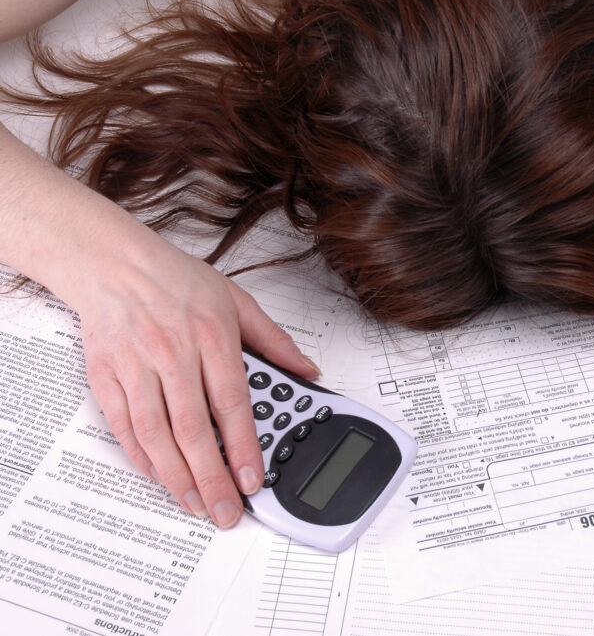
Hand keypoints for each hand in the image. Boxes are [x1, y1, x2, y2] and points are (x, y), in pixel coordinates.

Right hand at [76, 237, 318, 526]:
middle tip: (226, 510)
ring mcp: (136, 367)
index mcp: (212, 337)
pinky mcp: (106, 376)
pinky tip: (159, 477)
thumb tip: (308, 370)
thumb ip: (274, 341)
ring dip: (176, 476)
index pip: (233, 404)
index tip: (254, 479)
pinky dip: (141, 457)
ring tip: (195, 503)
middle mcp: (173, 354)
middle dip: (212, 477)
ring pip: (156, 434)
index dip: (245, 447)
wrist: (113, 262)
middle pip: (194, 429)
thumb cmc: (177, 280)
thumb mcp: (237, 300)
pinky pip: (124, 426)